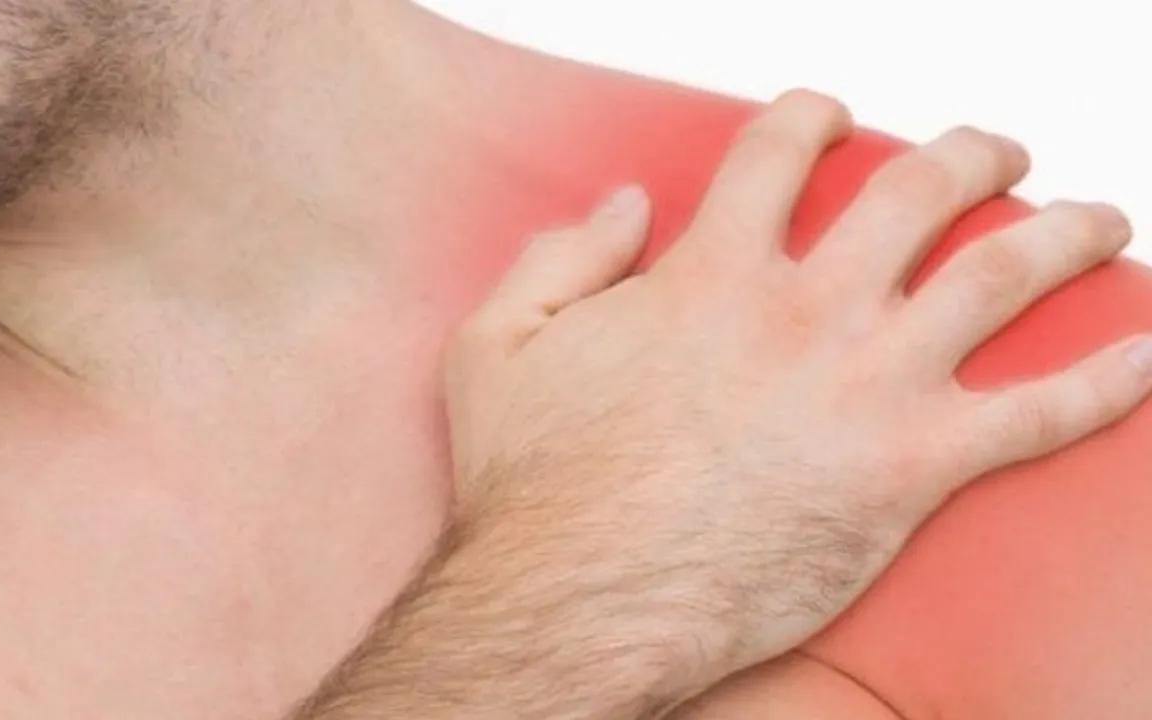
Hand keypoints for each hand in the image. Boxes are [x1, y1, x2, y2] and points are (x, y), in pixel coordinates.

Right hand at [443, 90, 1147, 694]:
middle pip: (919, 189)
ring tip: (1099, 219)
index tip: (830, 118)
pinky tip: (1149, 355)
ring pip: (1000, 275)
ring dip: (1065, 232)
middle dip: (970, 155)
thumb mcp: (497, 345)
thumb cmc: (534, 484)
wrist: (578, 600)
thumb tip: (626, 201)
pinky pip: (1039, 415)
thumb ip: (560, 256)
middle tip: (996, 156)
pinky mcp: (909, 471)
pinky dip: (1108, 382)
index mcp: (710, 272)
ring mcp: (865, 385)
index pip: (781, 149)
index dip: (810, 115)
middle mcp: (804, 310)